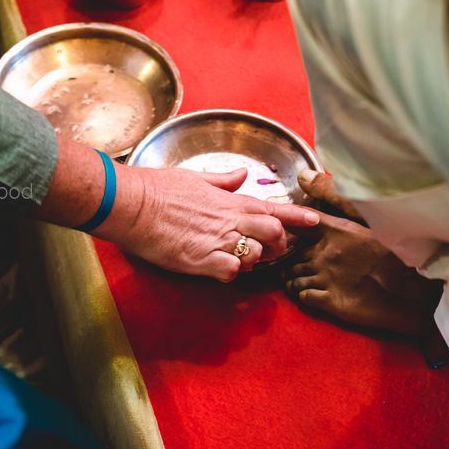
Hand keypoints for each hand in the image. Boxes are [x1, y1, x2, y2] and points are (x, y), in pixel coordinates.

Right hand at [98, 165, 319, 281]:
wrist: (131, 203)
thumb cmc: (159, 187)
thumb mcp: (196, 177)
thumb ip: (223, 181)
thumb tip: (241, 175)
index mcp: (231, 201)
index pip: (275, 209)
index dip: (299, 217)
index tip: (316, 222)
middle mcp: (230, 221)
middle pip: (274, 235)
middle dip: (279, 245)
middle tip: (272, 250)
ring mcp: (217, 241)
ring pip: (257, 256)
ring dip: (254, 262)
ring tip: (241, 259)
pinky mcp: (201, 260)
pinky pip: (231, 272)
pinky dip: (231, 273)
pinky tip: (221, 269)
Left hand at [285, 170, 441, 333]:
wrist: (413, 293)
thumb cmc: (398, 255)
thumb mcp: (374, 222)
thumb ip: (342, 201)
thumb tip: (306, 176)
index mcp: (337, 231)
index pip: (299, 222)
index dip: (289, 227)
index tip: (288, 231)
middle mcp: (326, 253)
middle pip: (291, 253)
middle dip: (289, 257)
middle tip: (292, 260)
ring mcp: (325, 278)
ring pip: (292, 277)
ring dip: (293, 277)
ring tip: (298, 277)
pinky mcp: (329, 301)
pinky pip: (302, 296)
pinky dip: (301, 294)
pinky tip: (308, 292)